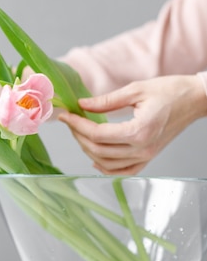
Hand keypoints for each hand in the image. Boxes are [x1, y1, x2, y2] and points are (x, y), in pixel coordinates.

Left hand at [59, 75, 206, 174]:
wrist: (193, 100)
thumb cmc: (169, 91)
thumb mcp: (135, 89)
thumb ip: (106, 101)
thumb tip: (82, 104)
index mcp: (139, 131)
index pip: (98, 134)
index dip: (77, 125)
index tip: (66, 115)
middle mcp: (142, 148)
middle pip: (99, 150)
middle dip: (79, 135)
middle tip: (71, 121)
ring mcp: (146, 156)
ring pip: (107, 163)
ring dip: (88, 149)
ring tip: (80, 132)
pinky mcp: (148, 158)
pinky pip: (123, 171)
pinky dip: (106, 167)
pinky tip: (95, 156)